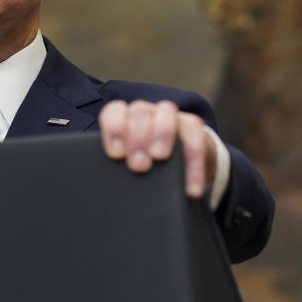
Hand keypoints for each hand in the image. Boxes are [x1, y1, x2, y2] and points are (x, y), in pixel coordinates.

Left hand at [98, 100, 215, 198]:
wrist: (182, 171)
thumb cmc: (147, 168)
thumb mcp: (130, 167)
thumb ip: (118, 170)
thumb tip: (106, 189)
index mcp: (125, 119)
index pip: (114, 112)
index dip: (113, 129)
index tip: (115, 154)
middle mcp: (147, 113)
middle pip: (139, 112)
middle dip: (137, 137)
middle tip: (138, 165)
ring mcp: (171, 117)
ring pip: (166, 112)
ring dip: (162, 134)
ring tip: (159, 159)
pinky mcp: (194, 128)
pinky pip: (195, 137)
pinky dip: (193, 163)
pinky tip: (190, 187)